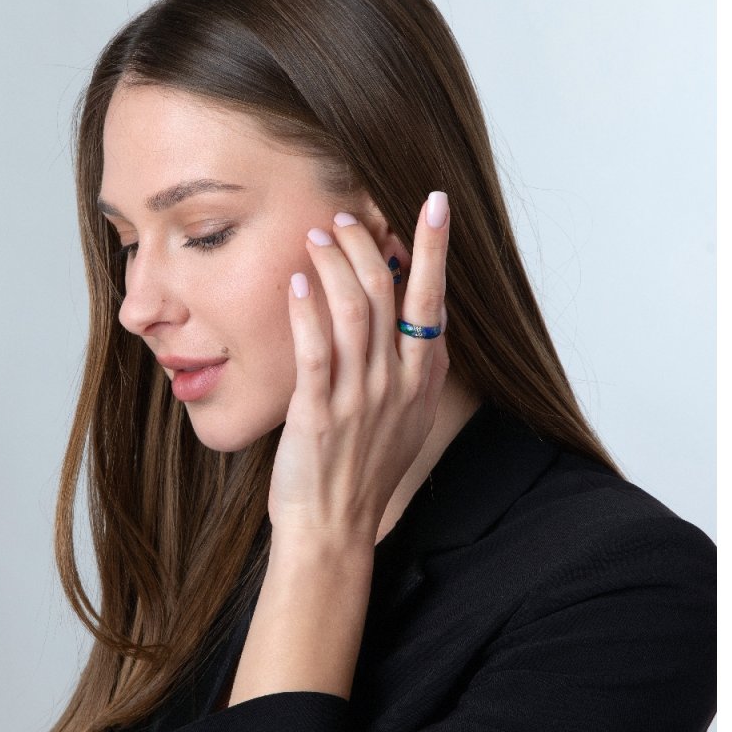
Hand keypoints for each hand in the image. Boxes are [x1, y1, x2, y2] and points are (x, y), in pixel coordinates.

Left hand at [269, 193, 450, 549]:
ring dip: (336, 265)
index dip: (433, 248)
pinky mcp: (320, 413)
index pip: (433, 299)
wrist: (334, 528)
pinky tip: (297, 283)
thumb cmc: (364, 469)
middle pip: (392, 293)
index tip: (434, 204)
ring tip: (318, 236)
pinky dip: (307, 310)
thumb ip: (412, 369)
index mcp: (423, 380)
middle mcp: (398, 383)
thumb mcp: (406, 419)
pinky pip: (316, 350)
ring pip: (356, 311)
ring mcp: (361, 398)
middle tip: (346, 217)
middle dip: (370, 244)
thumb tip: (412, 317)